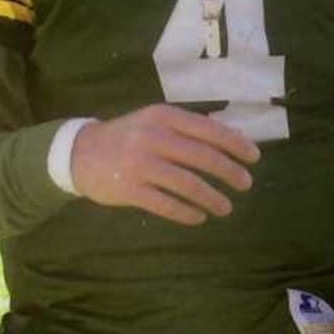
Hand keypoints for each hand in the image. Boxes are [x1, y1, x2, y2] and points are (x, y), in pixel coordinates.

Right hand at [71, 104, 258, 225]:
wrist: (79, 153)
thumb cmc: (128, 136)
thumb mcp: (156, 121)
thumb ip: (190, 128)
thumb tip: (234, 137)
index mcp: (164, 116)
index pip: (208, 129)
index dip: (234, 144)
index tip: (254, 157)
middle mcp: (154, 136)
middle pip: (202, 157)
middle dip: (229, 172)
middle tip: (245, 184)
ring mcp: (140, 164)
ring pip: (187, 183)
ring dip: (212, 197)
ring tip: (226, 208)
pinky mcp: (129, 189)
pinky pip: (166, 204)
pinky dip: (187, 213)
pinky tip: (199, 217)